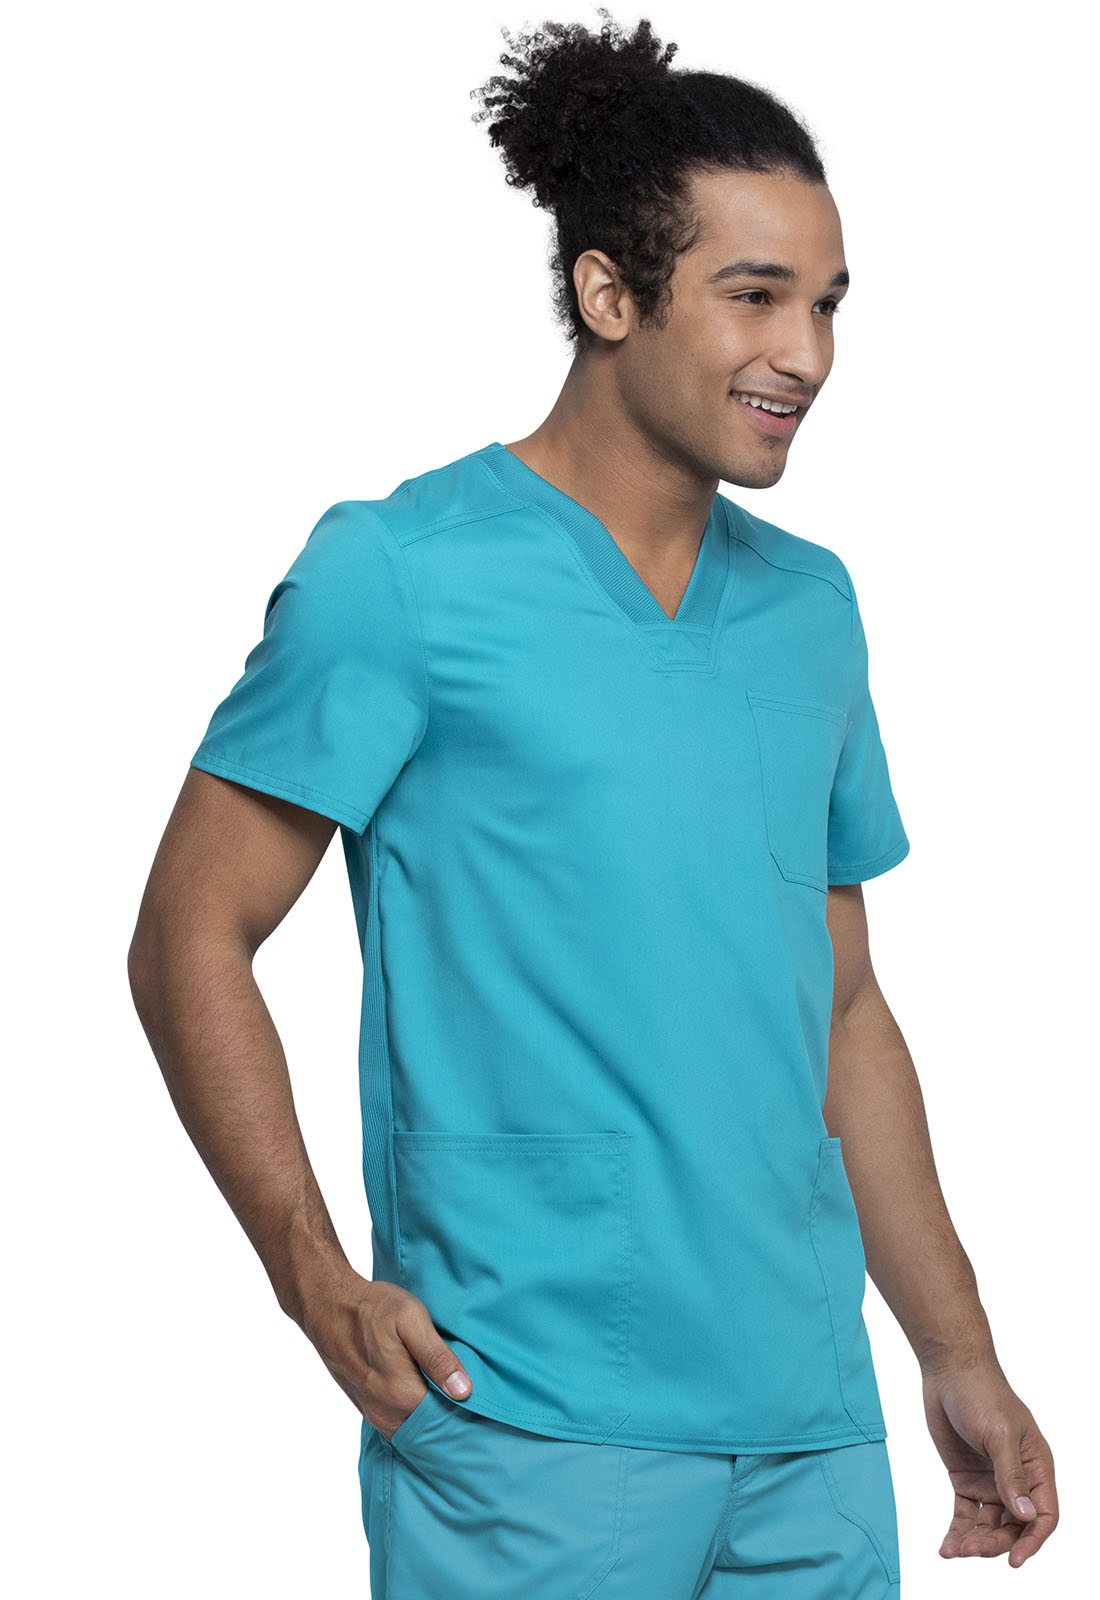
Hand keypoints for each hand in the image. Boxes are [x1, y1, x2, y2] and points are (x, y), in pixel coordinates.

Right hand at [296, 1269, 472, 1441]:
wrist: (328, 1307)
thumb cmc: (372, 1309)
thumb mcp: (411, 1320)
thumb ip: (437, 1357)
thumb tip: (464, 1391)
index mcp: (403, 1395)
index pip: (447, 1423)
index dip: (469, 1417)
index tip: (486, 1408)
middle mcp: (387, 1414)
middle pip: (430, 1432)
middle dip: (453, 1424)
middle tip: (476, 1408)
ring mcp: (374, 1413)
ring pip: (413, 1431)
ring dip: (433, 1423)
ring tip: (454, 1403)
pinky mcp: (366, 1407)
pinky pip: (397, 1425)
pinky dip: (414, 1420)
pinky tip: (428, 1401)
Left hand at [921, 1360, 1057, 1566]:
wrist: (949, 1371)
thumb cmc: (982, 1393)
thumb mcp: (1000, 1434)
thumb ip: (1011, 1476)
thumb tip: (1026, 1516)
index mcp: (1036, 1467)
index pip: (1044, 1515)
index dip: (1032, 1540)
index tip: (1015, 1560)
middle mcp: (1016, 1479)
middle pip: (1014, 1526)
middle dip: (996, 1543)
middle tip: (972, 1549)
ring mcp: (990, 1481)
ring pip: (989, 1525)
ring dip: (975, 1541)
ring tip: (955, 1550)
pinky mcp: (965, 1479)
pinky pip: (966, 1514)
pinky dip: (957, 1531)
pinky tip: (946, 1547)